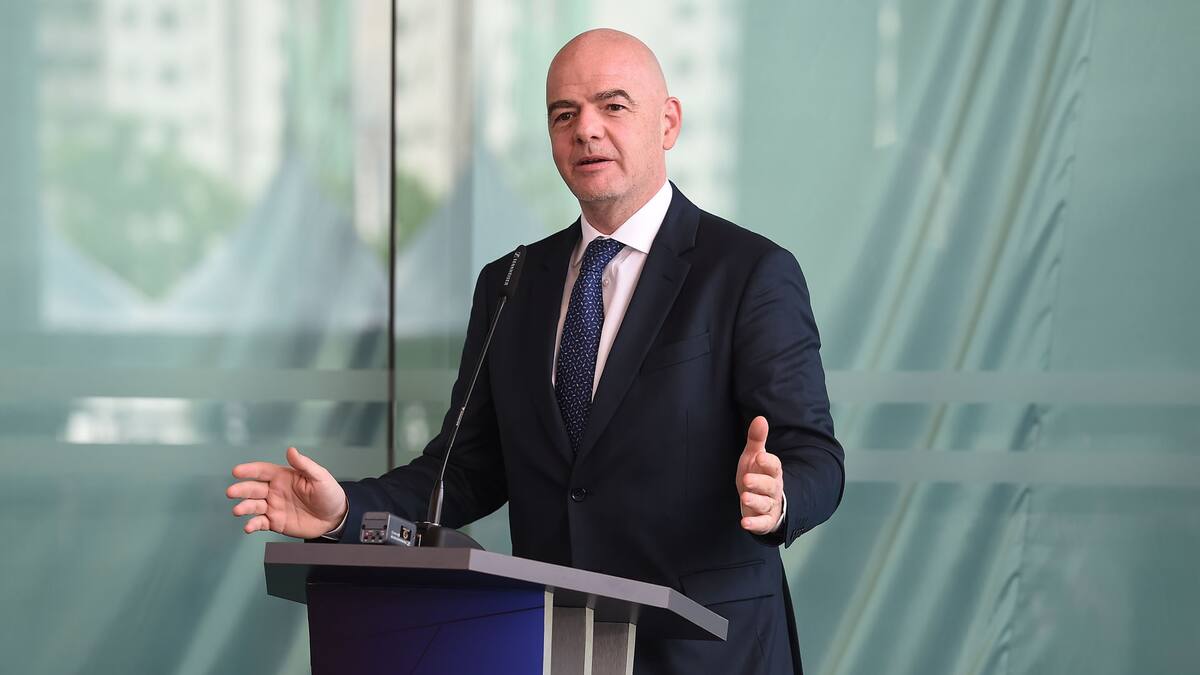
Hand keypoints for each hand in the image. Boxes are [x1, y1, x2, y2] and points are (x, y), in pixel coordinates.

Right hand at [226, 447, 347, 538]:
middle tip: (231, 492)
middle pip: (253, 488)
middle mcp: (275, 491)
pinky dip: (252, 524)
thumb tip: (291, 450)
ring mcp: (274, 507)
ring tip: (238, 510)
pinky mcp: (276, 522)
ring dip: (244, 507)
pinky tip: (248, 526)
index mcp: (283, 477)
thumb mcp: (319, 477)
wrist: (335, 518)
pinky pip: (260, 523)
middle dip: (241, 490)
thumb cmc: (329, 494)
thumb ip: (304, 465)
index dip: (249, 470)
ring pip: (254, 506)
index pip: (262, 471)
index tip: (237, 471)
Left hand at [735, 416, 783, 534]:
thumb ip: (757, 439)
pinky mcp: (765, 520)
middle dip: (759, 483)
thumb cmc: (757, 475)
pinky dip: (754, 524)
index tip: (760, 457)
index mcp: (772, 472)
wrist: (761, 501)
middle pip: (770, 486)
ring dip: (756, 501)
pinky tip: (744, 524)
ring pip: (765, 504)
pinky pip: (762, 523)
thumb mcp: (754, 457)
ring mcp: (770, 505)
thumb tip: (760, 418)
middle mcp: (774, 489)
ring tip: (744, 496)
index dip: (768, 462)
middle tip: (746, 479)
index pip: (774, 466)